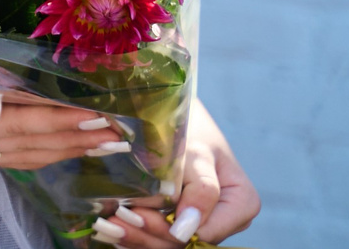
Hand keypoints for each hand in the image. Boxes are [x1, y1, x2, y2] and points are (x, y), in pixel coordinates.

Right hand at [0, 61, 119, 169]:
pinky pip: (7, 156)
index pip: (20, 123)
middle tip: (118, 131)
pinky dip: (39, 154)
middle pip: (29, 144)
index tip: (97, 112)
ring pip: (23, 154)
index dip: (60, 120)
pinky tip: (57, 149)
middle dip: (75, 138)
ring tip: (101, 142)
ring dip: (65, 149)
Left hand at [92, 102, 256, 244]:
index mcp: (240, 204)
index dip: (172, 230)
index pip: (207, 232)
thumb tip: (186, 231)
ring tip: (107, 225)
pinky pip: (158, 237)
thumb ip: (200, 191)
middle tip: (114, 221)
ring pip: (170, 243)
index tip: (138, 214)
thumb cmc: (188, 127)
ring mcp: (201, 222)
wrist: (173, 114)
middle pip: (187, 242)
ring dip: (137, 238)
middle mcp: (224, 219)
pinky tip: (111, 228)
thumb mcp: (196, 153)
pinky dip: (134, 235)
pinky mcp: (178, 221)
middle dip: (149, 235)